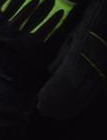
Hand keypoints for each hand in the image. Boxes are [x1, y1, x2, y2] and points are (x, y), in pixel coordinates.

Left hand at [40, 0, 106, 119]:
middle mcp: (94, 67)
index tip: (40, 100)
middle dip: (58, 103)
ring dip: (68, 106)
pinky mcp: (105, 76)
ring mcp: (102, 73)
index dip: (53, 93)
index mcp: (81, 55)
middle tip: (43, 110)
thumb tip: (50, 71)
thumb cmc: (88, 26)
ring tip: (53, 114)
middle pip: (75, 91)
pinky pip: (94, 93)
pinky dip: (81, 103)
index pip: (66, 80)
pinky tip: (71, 108)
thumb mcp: (71, 37)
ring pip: (85, 95)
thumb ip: (61, 56)